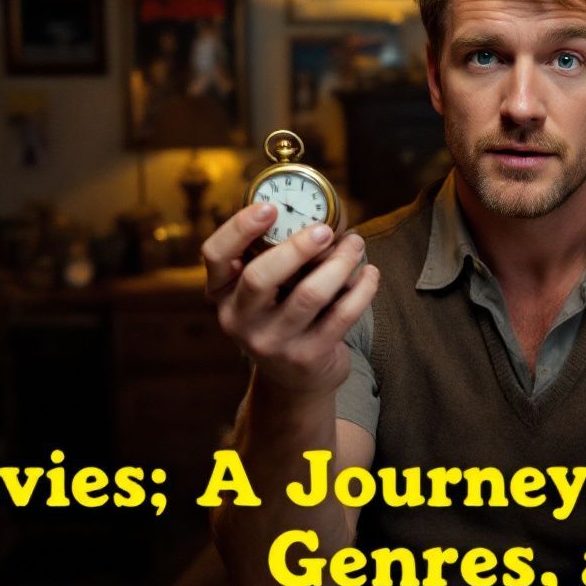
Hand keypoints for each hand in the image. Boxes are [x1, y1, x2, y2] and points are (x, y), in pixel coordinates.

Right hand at [202, 202, 378, 402]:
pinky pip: (341, 315)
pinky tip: (370, 273)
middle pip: (260, 276)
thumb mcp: (264, 292)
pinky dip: (362, 289)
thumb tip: (322, 212)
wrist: (294, 379)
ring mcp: (271, 342)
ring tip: (356, 245)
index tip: (270, 206)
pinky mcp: (306, 357)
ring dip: (340, 263)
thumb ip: (275, 256)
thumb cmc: (281, 316)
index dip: (239, 227)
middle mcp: (239, 319)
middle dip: (297, 246)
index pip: (215, 255)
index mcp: (222, 293)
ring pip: (309, 295)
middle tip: (325, 230)